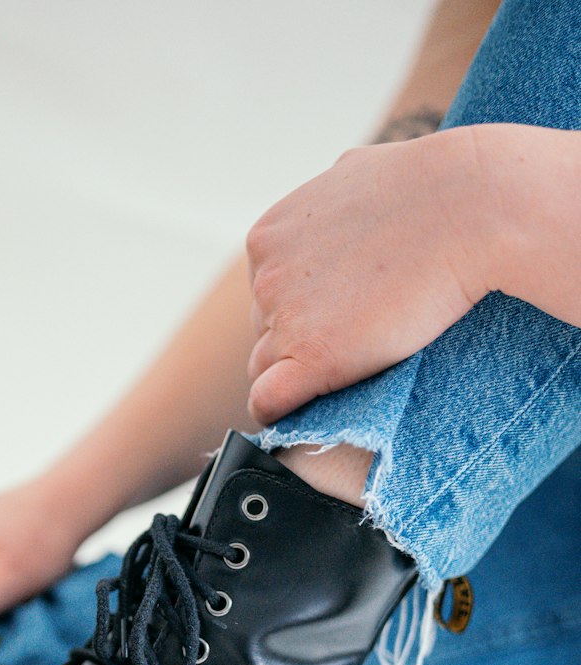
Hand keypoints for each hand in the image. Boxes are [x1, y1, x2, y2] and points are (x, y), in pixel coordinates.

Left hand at [245, 127, 492, 425]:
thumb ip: (326, 208)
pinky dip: (281, 412)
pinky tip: (302, 413)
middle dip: (302, 336)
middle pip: (266, 331)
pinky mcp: (312, 357)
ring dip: (302, 370)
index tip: (338, 314)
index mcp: (267, 238)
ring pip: (268, 367)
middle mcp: (265, 278)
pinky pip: (268, 402)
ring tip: (358, 357)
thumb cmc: (430, 188)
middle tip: (358, 332)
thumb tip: (327, 215)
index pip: (264, 297)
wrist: (474, 208)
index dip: (302, 310)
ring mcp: (284, 318)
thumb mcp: (353, 176)